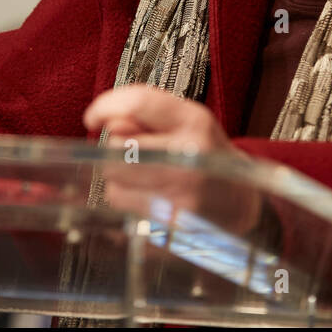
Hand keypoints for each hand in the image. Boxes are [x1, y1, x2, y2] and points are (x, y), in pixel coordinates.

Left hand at [82, 84, 260, 234]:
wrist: (239, 203)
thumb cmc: (205, 156)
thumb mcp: (185, 121)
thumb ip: (145, 114)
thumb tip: (106, 123)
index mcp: (194, 123)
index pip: (139, 102)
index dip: (106, 106)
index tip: (93, 117)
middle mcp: (190, 158)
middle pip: (117, 149)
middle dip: (114, 150)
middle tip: (132, 153)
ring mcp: (181, 198)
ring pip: (114, 184)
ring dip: (120, 180)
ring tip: (146, 178)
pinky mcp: (170, 228)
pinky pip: (123, 210)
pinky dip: (128, 203)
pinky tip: (150, 199)